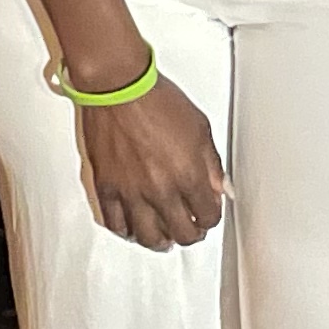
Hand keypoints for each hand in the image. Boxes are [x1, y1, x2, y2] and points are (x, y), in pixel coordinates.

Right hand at [78, 78, 227, 250]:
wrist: (118, 87)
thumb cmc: (156, 100)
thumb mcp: (200, 127)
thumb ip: (212, 164)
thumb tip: (222, 188)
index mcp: (188, 175)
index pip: (207, 216)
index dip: (211, 217)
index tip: (207, 212)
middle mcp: (161, 190)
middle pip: (182, 234)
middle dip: (191, 234)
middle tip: (190, 228)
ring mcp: (131, 192)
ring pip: (148, 237)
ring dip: (161, 240)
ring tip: (164, 237)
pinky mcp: (107, 188)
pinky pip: (116, 223)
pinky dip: (127, 231)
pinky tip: (133, 228)